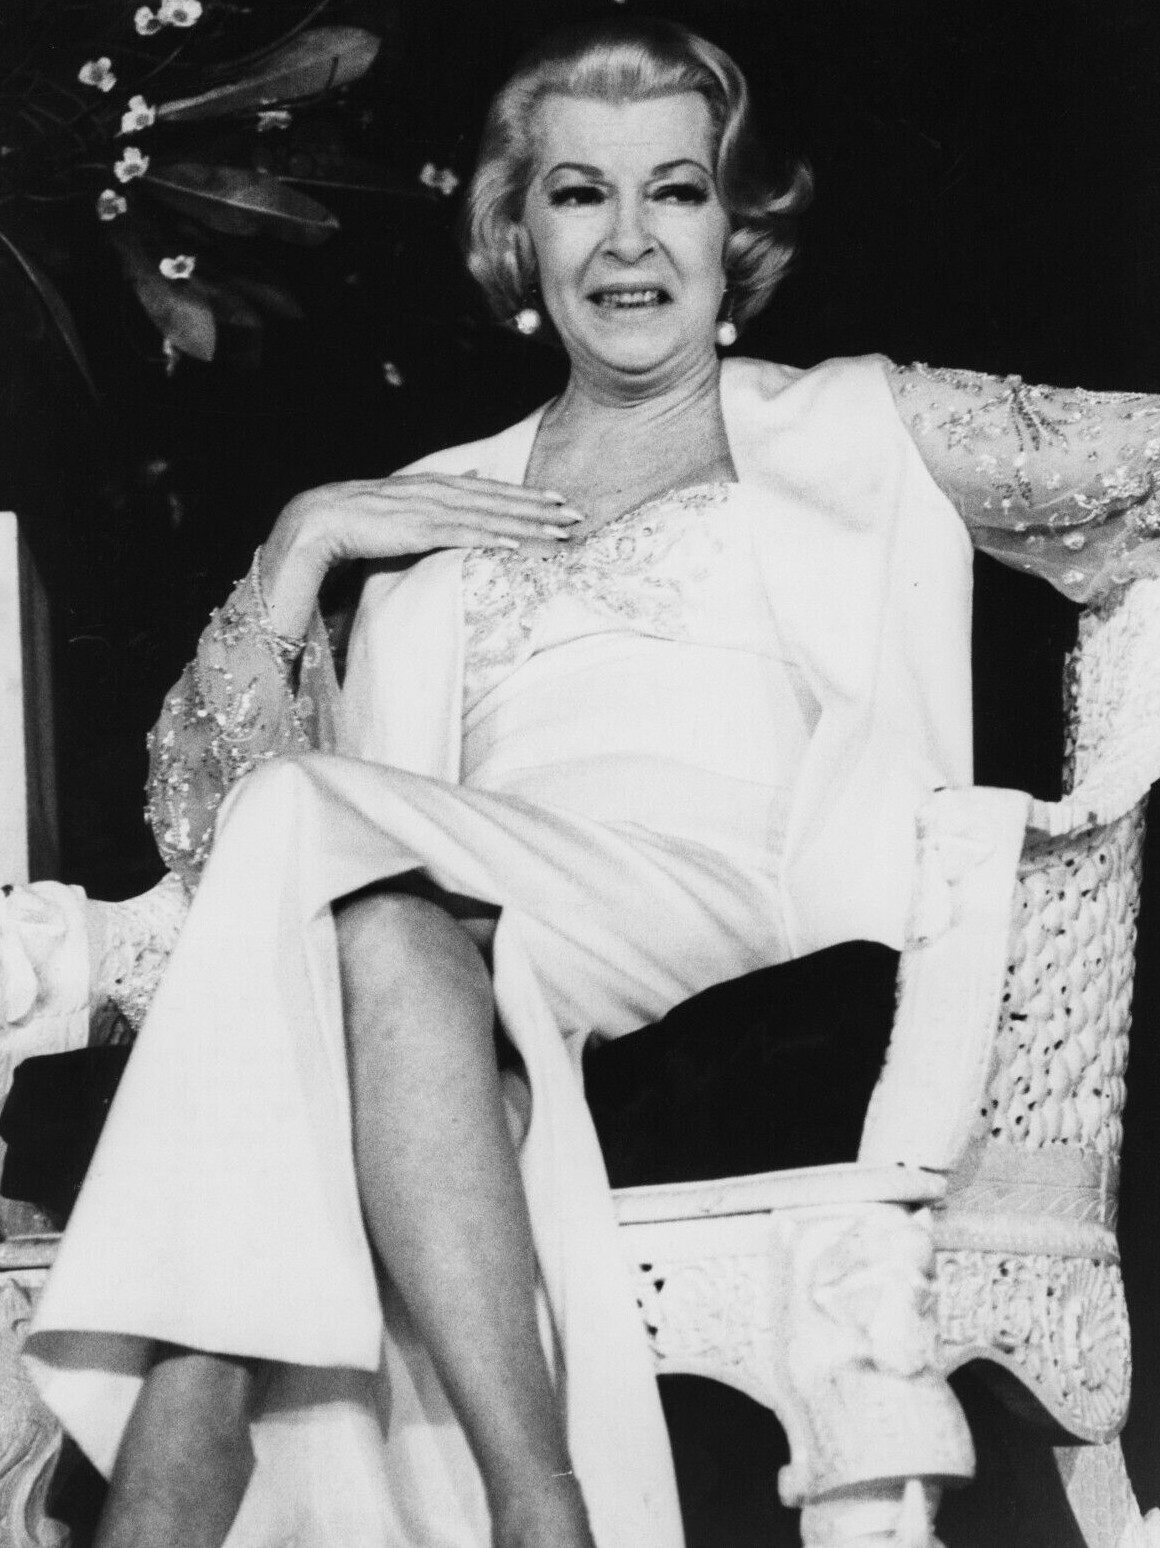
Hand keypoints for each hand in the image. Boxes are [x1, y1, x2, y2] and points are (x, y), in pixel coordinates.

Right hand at [261, 472, 585, 638]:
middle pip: (496, 499)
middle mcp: (433, 492)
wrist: (315, 523)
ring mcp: (425, 510)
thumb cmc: (355, 523)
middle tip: (577, 514)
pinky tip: (516, 541)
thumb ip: (438, 496)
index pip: (488, 491)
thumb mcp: (403, 506)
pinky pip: (460, 534)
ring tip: (559, 530)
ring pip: (486, 514)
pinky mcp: (415, 529)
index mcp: (431, 487)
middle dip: (538, 507)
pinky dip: (490, 536)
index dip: (525, 495)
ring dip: (525, 522)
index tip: (559, 501)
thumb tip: (474, 478)